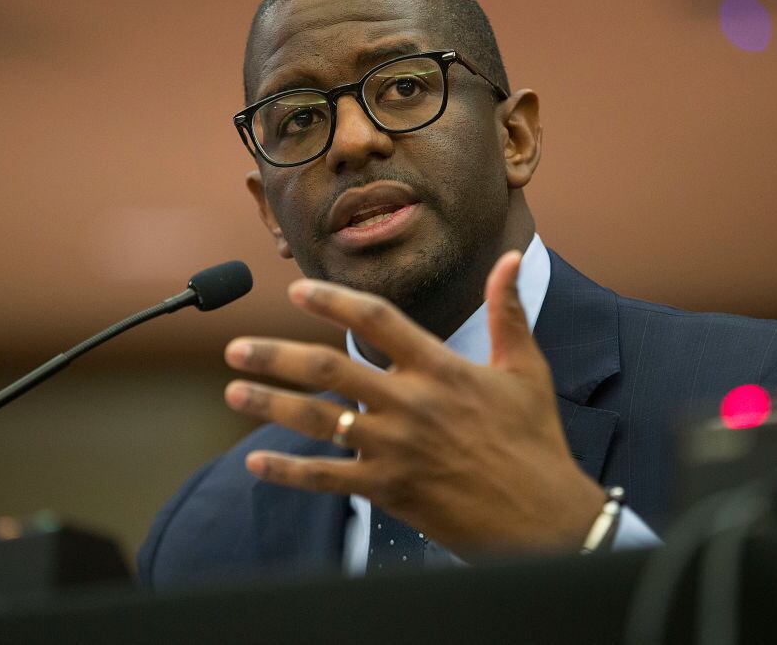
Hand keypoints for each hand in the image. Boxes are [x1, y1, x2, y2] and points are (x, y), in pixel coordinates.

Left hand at [223, 251, 603, 556]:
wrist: (545, 519)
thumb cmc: (536, 440)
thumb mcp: (527, 369)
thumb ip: (507, 311)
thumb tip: (512, 257)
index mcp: (441, 368)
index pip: (375, 320)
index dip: (331, 301)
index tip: (295, 291)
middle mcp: (411, 404)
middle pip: (327, 370)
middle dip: (275, 356)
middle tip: (236, 348)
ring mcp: (396, 449)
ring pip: (317, 422)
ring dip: (269, 404)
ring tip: (232, 391)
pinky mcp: (389, 490)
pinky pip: (326, 479)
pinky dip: (287, 470)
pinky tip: (256, 461)